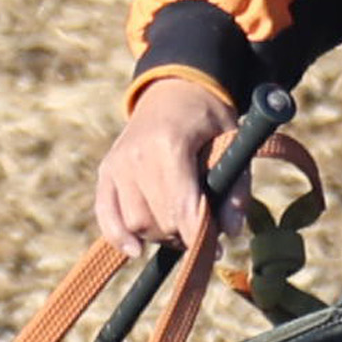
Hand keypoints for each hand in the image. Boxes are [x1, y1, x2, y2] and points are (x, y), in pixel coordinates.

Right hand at [94, 72, 234, 246]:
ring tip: (178, 225)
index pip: (181, 206)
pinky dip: (119, 236)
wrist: (174, 91)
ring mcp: (117, 163)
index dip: (198, 235)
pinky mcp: (107, 171)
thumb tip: (231, 232)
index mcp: (170, 144)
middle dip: (183, 235)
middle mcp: (137, 155)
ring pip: (134, 223)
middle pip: (157, 220)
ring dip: (158, 235)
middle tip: (201, 231)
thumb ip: (236, 188)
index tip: (215, 251)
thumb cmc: (208, 120)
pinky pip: (106, 215)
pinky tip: (136, 250)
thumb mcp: (233, 145)